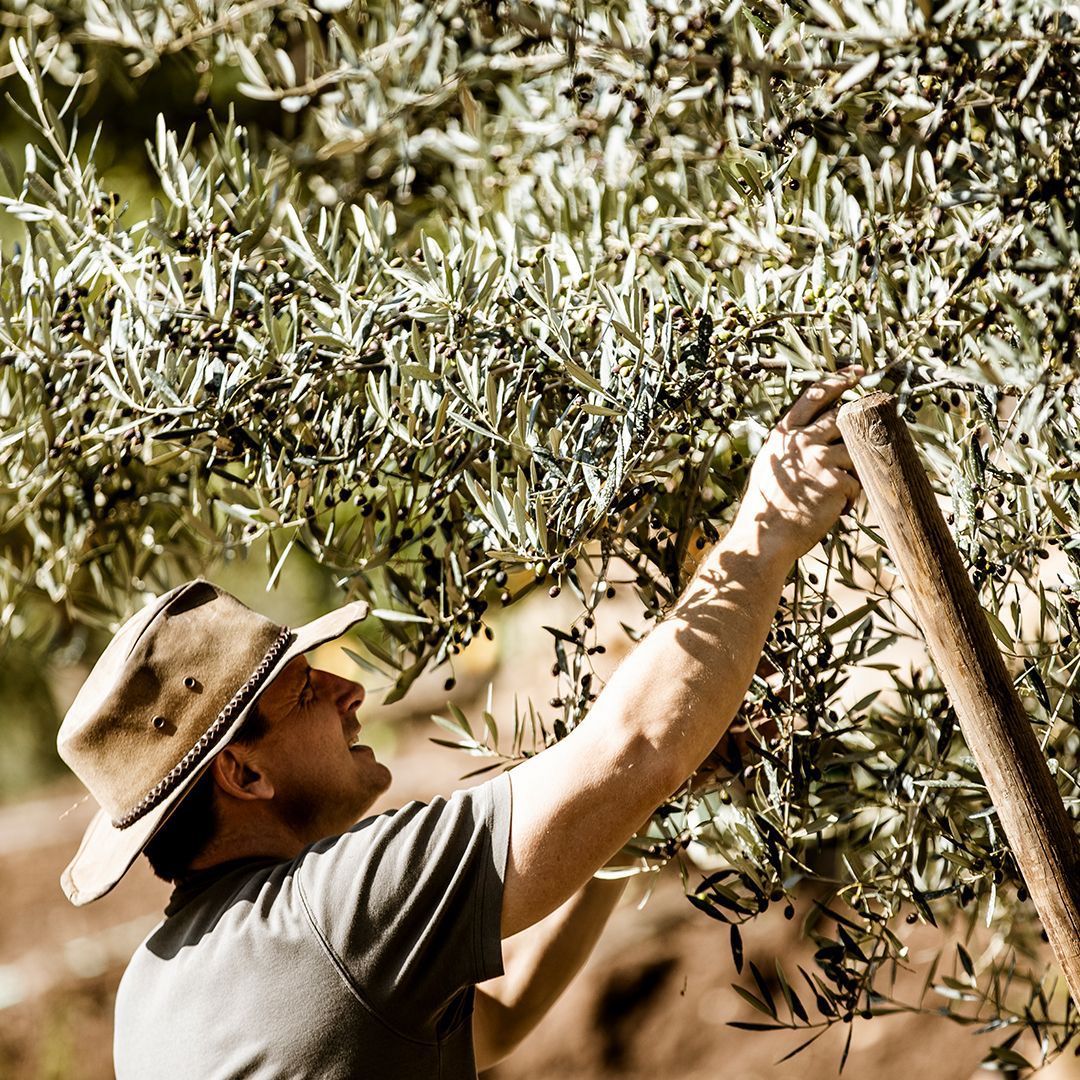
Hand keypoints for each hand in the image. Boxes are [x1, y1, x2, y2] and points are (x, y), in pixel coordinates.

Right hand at [736, 367, 863, 561]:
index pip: (814, 396)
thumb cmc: (768, 507)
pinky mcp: (836, 481)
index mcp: (783, 435)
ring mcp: (819, 459)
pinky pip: (857, 483)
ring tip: (832, 494)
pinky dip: (850, 498)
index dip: (837, 381)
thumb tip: (820, 430)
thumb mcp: (771, 466)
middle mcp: (801, 441)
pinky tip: (832, 511)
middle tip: (870, 422)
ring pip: (855, 452)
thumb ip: (792, 446)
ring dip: (851, 472)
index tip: (856, 372)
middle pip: (842, 417)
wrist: (764, 538)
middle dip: (859, 419)